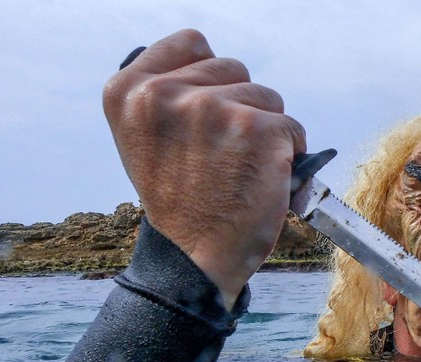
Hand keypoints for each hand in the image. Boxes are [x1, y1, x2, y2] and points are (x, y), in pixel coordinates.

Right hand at [103, 29, 305, 308]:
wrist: (194, 259)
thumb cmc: (181, 204)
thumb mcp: (148, 140)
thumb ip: (170, 97)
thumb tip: (211, 65)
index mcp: (128, 91)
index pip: (192, 43)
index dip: (210, 77)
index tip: (206, 113)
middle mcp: (164, 94)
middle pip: (234, 69)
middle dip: (240, 107)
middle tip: (223, 156)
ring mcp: (212, 109)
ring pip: (267, 97)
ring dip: (266, 131)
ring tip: (241, 170)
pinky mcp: (257, 130)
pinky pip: (292, 127)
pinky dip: (291, 153)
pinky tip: (266, 179)